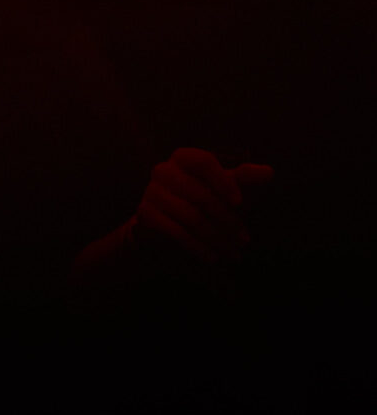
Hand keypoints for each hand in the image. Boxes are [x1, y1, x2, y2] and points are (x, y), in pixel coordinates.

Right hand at [134, 146, 272, 267]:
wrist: (168, 221)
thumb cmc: (204, 198)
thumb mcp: (226, 187)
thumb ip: (246, 178)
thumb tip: (269, 172)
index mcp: (183, 157)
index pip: (204, 162)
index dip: (223, 182)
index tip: (240, 203)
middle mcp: (163, 169)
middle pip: (200, 195)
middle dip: (227, 221)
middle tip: (244, 240)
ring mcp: (151, 191)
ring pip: (190, 217)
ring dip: (216, 238)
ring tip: (233, 252)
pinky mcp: (145, 213)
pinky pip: (177, 232)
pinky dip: (198, 247)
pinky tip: (213, 256)